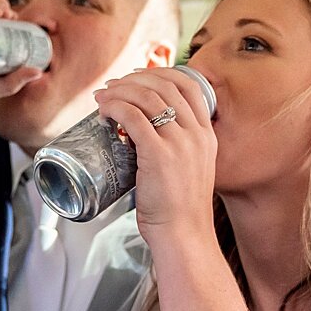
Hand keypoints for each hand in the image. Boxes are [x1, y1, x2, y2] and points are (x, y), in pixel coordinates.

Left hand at [93, 67, 217, 234]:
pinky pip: (133, 117)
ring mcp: (179, 143)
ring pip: (147, 97)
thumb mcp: (189, 170)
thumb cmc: (179, 211)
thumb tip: (144, 137)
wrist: (184, 236)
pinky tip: (104, 110)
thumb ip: (176, 151)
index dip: (161, 74)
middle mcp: (196, 134)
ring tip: (103, 96)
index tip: (139, 77)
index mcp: (206, 135)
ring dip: (120, 91)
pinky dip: (115, 107)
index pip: (189, 85)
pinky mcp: (158, 155)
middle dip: (134, 79)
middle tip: (113, 86)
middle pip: (165, 86)